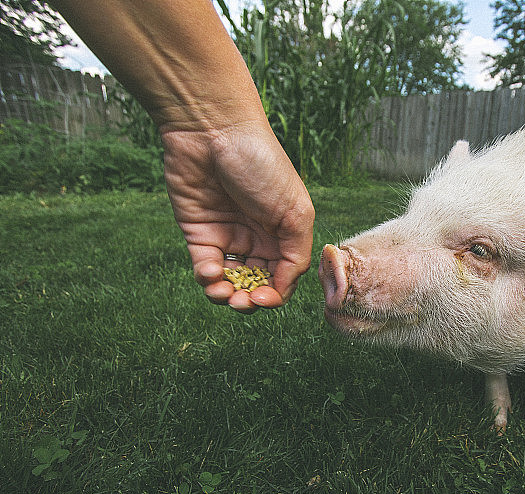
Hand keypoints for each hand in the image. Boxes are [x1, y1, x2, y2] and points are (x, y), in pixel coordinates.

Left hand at [161, 120, 314, 312]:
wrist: (214, 131)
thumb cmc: (262, 164)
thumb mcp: (295, 212)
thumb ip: (295, 254)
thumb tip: (283, 288)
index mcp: (285, 234)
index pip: (283, 278)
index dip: (275, 295)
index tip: (264, 298)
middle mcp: (258, 237)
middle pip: (255, 284)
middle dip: (249, 299)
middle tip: (242, 302)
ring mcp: (228, 236)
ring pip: (229, 282)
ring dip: (225, 295)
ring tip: (222, 291)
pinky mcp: (199, 232)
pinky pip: (204, 267)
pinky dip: (207, 277)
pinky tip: (210, 271)